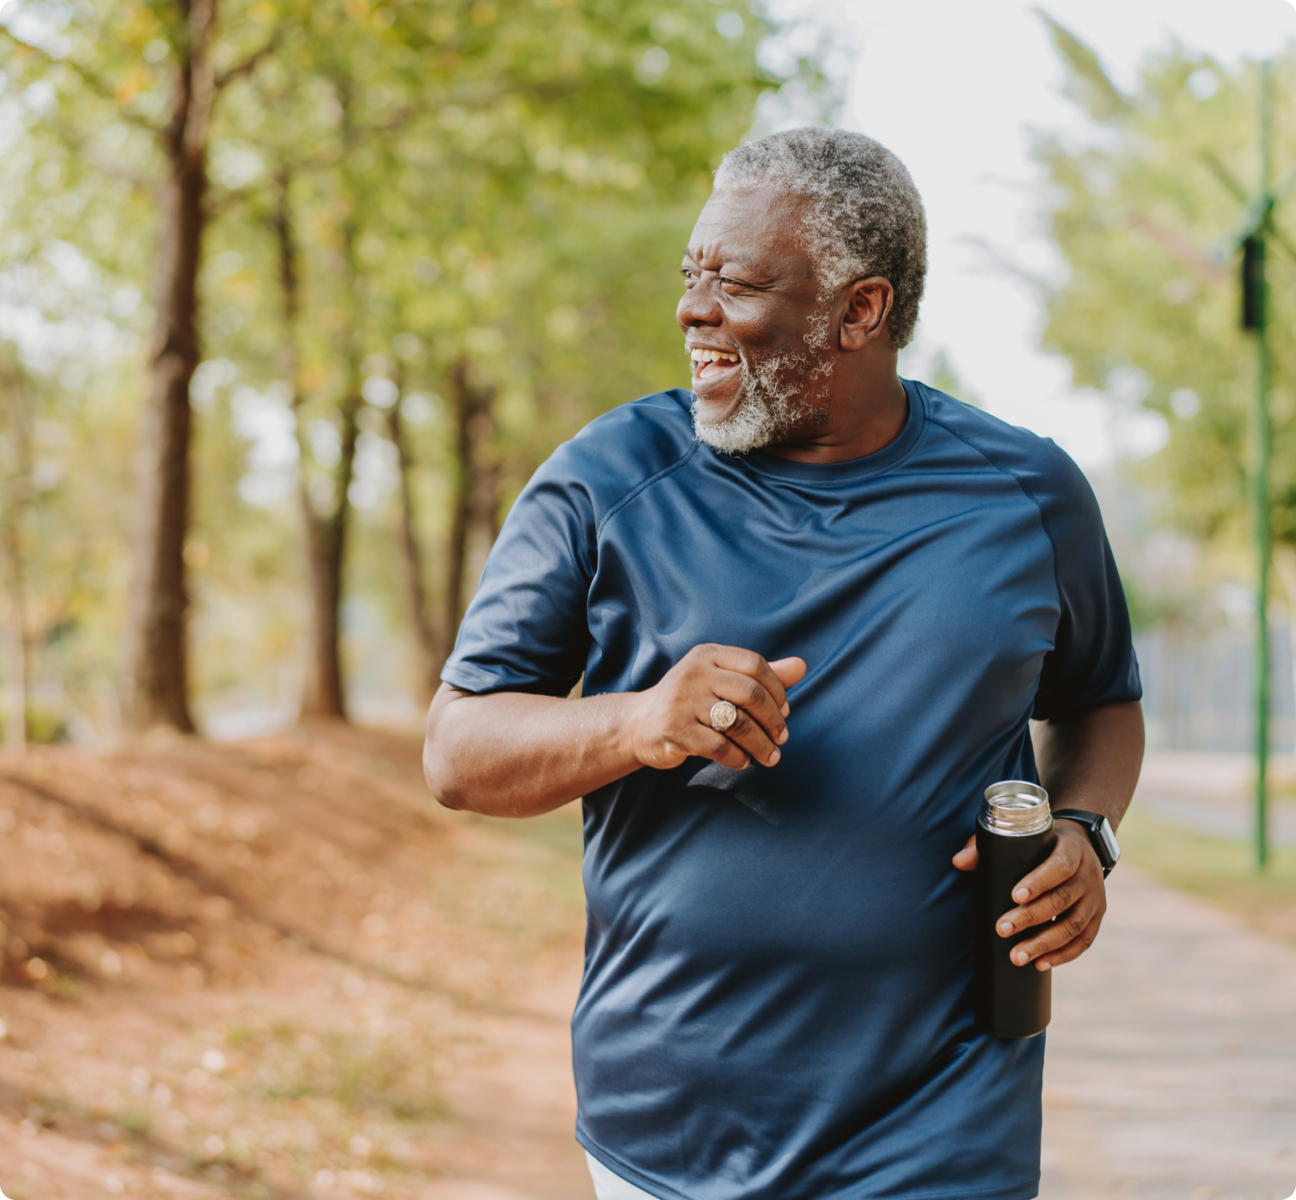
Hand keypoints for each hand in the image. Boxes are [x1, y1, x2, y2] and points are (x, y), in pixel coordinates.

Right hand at [628, 644, 806, 771]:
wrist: (639, 724)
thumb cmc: (689, 701)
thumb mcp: (721, 681)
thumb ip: (760, 675)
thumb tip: (801, 666)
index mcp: (708, 654)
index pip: (754, 664)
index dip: (778, 690)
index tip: (786, 711)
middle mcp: (694, 672)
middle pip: (750, 693)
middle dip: (774, 720)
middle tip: (782, 738)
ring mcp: (682, 701)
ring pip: (738, 723)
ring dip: (761, 744)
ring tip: (770, 756)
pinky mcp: (675, 729)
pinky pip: (719, 746)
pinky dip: (737, 757)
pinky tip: (742, 761)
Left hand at [951, 820, 1106, 970]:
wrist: (1082, 845)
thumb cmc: (1041, 842)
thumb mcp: (1022, 836)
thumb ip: (988, 845)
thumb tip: (959, 862)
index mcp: (1072, 849)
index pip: (1060, 866)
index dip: (1039, 881)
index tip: (1014, 896)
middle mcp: (1088, 874)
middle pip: (1063, 899)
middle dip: (1031, 917)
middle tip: (1002, 929)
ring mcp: (1096, 898)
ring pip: (1074, 925)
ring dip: (1045, 944)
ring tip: (1017, 956)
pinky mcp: (1097, 917)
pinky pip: (1084, 941)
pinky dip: (1063, 955)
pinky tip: (1041, 964)